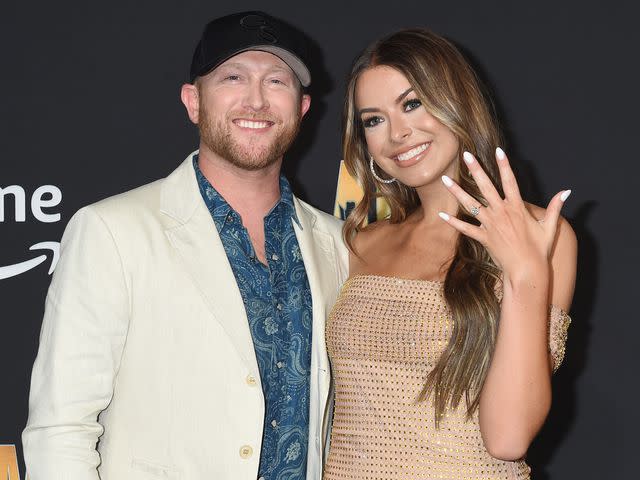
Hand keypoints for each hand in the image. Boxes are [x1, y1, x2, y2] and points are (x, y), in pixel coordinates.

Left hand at [438, 148, 570, 279]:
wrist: (526, 270)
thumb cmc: (539, 249)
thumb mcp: (550, 226)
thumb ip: (555, 207)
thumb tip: (567, 191)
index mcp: (517, 208)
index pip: (510, 181)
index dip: (504, 165)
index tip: (498, 150)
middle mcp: (501, 213)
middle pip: (486, 186)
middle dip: (476, 169)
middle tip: (466, 155)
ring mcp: (490, 224)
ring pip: (470, 204)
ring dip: (456, 191)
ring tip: (445, 179)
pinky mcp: (483, 237)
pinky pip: (465, 228)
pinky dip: (453, 221)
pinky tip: (441, 214)